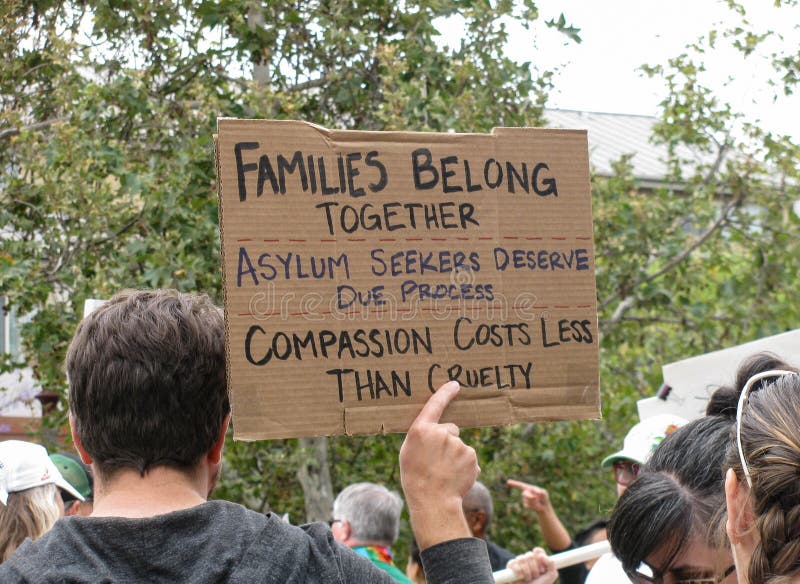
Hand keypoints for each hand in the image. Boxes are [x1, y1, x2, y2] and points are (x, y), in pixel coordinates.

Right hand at [400, 380, 478, 548]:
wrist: (432, 500)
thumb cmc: (415, 477)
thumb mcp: (409, 452)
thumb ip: (423, 436)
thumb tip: (440, 430)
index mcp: (421, 429)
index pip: (434, 404)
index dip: (445, 393)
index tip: (455, 384)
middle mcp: (440, 432)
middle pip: (450, 429)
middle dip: (447, 441)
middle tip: (436, 461)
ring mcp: (457, 444)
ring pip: (459, 445)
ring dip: (455, 455)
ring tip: (444, 472)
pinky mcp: (470, 455)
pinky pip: (468, 457)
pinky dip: (464, 465)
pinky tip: (455, 476)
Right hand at [506, 479, 550, 512]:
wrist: (544, 506)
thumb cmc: (544, 497)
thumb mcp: (544, 493)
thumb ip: (540, 492)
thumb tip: (535, 493)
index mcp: (529, 488)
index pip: (520, 485)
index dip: (514, 483)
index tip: (508, 481)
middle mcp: (526, 492)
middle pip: (524, 494)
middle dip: (530, 497)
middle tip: (536, 498)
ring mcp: (525, 499)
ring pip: (527, 500)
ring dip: (534, 502)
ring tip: (538, 502)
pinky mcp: (526, 504)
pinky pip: (527, 505)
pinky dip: (533, 506)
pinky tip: (536, 506)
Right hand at [507, 548, 556, 583]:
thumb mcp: (551, 575)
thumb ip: (551, 564)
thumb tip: (541, 555)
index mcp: (538, 559)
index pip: (538, 551)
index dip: (540, 558)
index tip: (543, 569)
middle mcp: (528, 559)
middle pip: (530, 554)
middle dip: (534, 568)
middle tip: (535, 577)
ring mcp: (519, 561)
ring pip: (522, 558)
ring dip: (527, 571)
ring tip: (528, 579)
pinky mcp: (510, 565)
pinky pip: (513, 562)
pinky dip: (518, 570)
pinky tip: (520, 576)